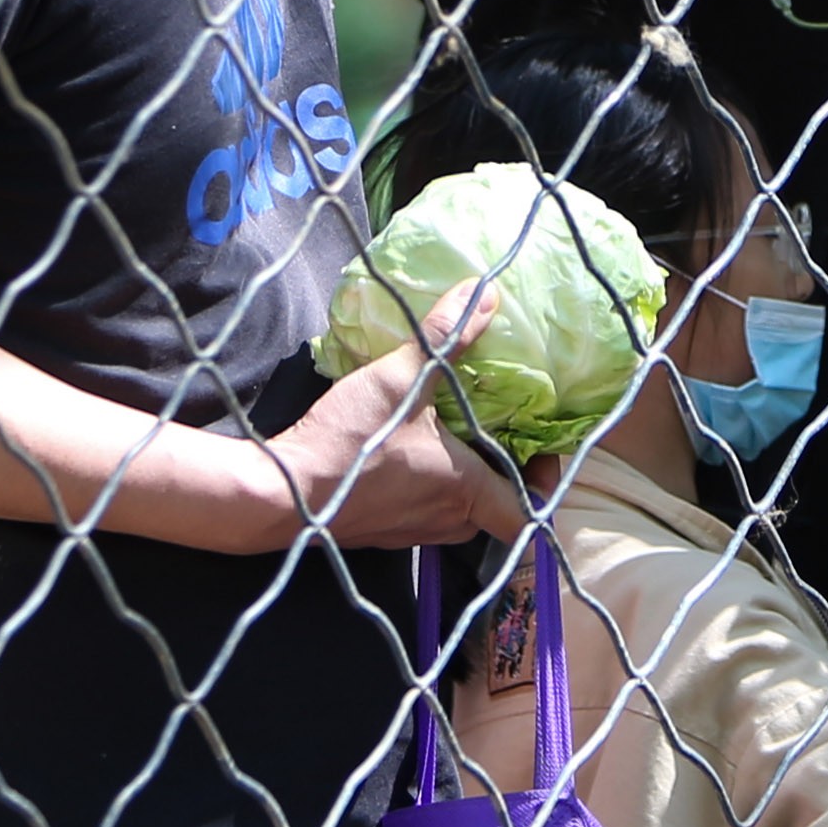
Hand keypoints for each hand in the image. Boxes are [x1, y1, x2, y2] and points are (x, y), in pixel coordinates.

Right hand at [253, 288, 524, 551]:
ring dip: (460, 484)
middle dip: (500, 479)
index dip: (542, 486)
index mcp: (466, 490)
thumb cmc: (354, 441)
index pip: (527, 513)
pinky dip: (423, 489)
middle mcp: (445, 520)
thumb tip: (486, 293)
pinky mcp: (379, 533)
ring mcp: (410, 533)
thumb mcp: (402, 377)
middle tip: (495, 437)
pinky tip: (404, 453)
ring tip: (451, 440)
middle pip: (493, 513)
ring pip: (455, 515)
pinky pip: (418, 514)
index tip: (539, 453)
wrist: (285, 493)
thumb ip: (446, 335)